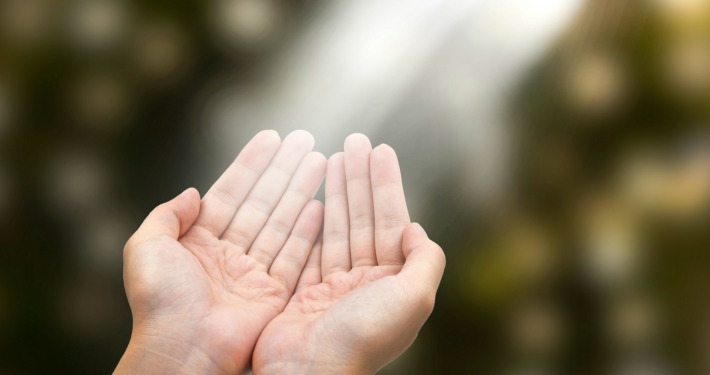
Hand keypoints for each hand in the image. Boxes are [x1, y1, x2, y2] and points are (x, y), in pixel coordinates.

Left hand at [115, 130, 326, 373]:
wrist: (181, 349)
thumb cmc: (159, 303)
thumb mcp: (145, 247)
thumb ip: (166, 215)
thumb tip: (190, 192)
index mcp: (198, 242)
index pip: (230, 192)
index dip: (251, 164)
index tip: (271, 137)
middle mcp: (228, 254)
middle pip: (263, 202)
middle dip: (284, 170)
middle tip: (306, 141)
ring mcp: (252, 274)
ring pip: (282, 223)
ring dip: (301, 191)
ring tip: (320, 161)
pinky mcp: (273, 295)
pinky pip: (295, 256)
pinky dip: (309, 231)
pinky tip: (321, 206)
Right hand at [252, 134, 445, 373]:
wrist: (310, 372)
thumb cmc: (363, 337)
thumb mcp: (414, 297)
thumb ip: (425, 259)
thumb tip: (416, 229)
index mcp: (393, 284)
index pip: (390, 221)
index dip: (386, 184)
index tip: (380, 149)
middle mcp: (366, 284)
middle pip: (363, 218)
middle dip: (360, 179)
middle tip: (354, 140)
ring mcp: (334, 288)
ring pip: (337, 228)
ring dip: (336, 192)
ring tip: (332, 156)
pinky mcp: (304, 293)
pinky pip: (310, 248)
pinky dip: (311, 221)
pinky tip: (311, 196)